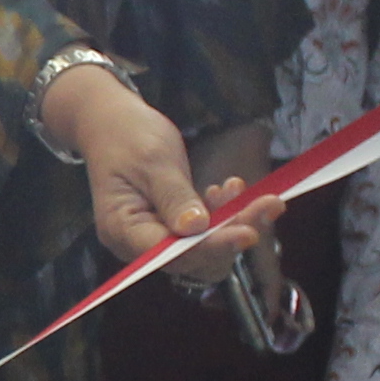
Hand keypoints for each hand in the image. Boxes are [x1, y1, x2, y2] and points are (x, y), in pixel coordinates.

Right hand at [45, 61, 263, 284]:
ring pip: (203, 247)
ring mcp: (154, 236)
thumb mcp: (153, 160)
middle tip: (269, 204)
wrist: (110, 122)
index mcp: (122, 230)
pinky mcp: (170, 226)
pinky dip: (221, 213)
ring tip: (248, 190)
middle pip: (192, 257)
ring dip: (231, 223)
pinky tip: (230, 188)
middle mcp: (137, 243)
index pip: (171, 253)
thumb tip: (196, 228)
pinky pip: (202, 232)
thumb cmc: (125, 136)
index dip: (212, 246)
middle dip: (231, 233)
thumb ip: (174, 196)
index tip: (249, 232)